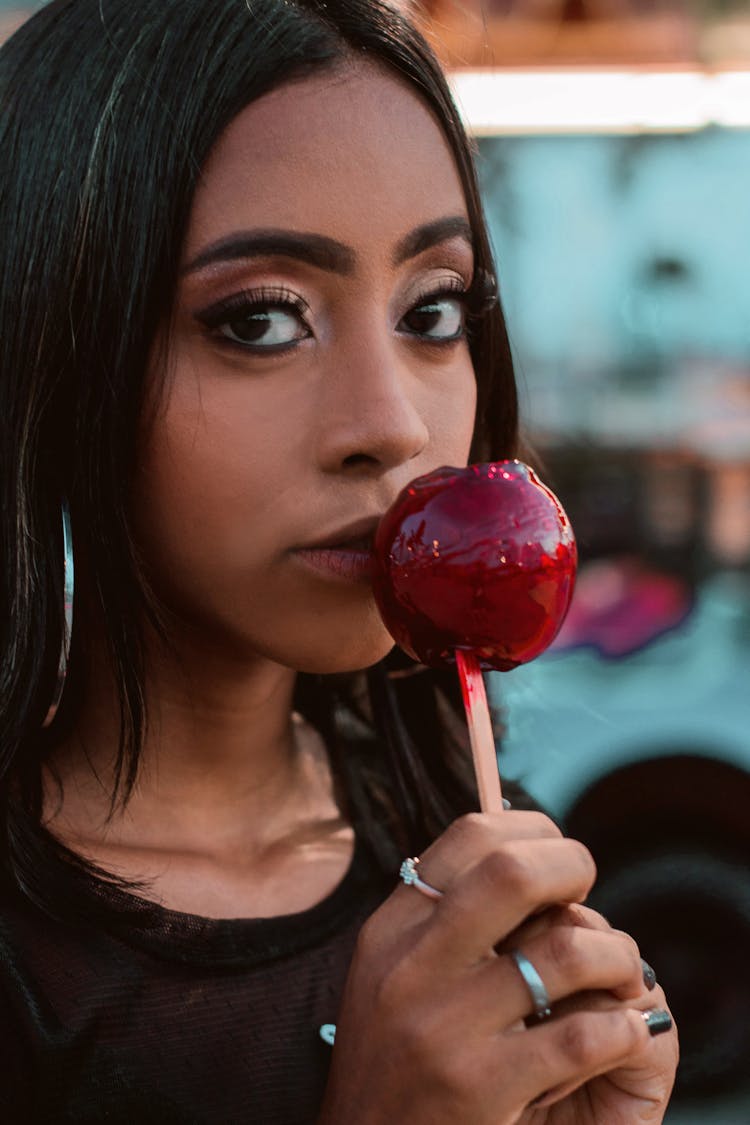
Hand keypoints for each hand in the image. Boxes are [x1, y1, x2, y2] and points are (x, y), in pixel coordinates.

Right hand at [318, 812, 677, 1124]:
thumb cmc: (397, 1062)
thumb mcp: (394, 974)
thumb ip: (442, 917)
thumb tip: (523, 852)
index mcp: (392, 929)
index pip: (471, 834)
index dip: (533, 830)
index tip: (556, 855)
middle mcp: (411, 967)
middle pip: (515, 871)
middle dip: (575, 867)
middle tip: (588, 896)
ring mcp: (444, 1027)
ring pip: (566, 950)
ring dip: (615, 955)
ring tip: (618, 972)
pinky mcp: (480, 1088)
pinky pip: (585, 1035)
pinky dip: (621, 1027)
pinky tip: (620, 1032)